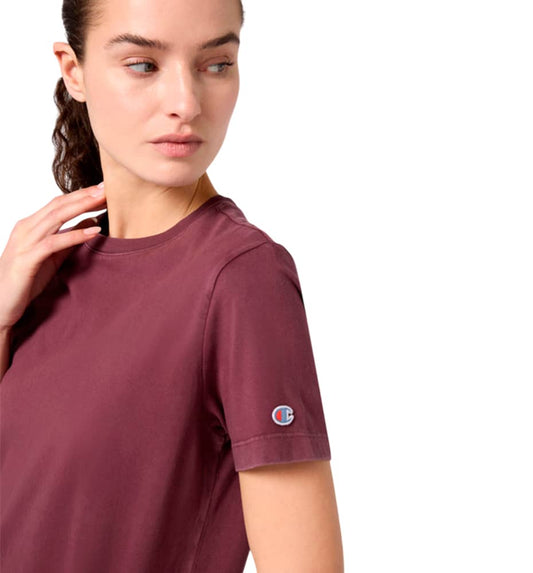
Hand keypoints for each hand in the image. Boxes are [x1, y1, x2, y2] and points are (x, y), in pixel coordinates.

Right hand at [0, 184, 106, 330]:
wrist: (0, 306)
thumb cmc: (26, 281)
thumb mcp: (53, 256)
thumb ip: (70, 240)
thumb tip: (92, 222)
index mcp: (30, 226)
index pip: (58, 203)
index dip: (81, 195)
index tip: (104, 189)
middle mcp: (25, 229)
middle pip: (59, 205)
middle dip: (84, 195)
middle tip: (108, 187)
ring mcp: (24, 242)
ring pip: (56, 218)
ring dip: (82, 207)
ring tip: (104, 201)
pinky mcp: (27, 260)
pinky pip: (54, 243)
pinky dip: (75, 235)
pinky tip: (94, 231)